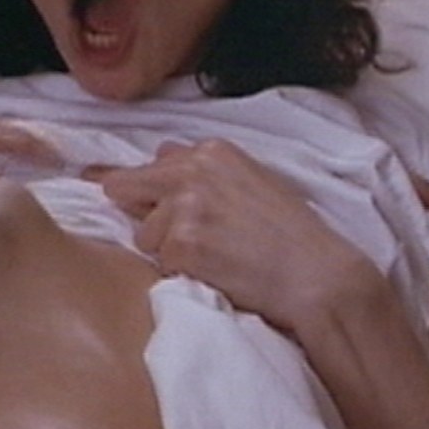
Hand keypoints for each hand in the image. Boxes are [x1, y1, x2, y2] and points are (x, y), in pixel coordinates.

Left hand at [87, 140, 374, 332]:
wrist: (319, 277)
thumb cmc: (290, 234)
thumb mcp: (248, 181)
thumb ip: (203, 171)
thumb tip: (157, 159)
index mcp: (209, 151)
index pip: (150, 163)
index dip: (139, 187)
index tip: (109, 187)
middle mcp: (190, 170)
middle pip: (124, 188)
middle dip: (140, 215)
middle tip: (177, 237)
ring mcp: (183, 206)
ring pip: (143, 236)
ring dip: (167, 252)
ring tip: (215, 258)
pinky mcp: (180, 244)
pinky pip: (159, 265)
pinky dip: (181, 274)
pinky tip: (216, 273)